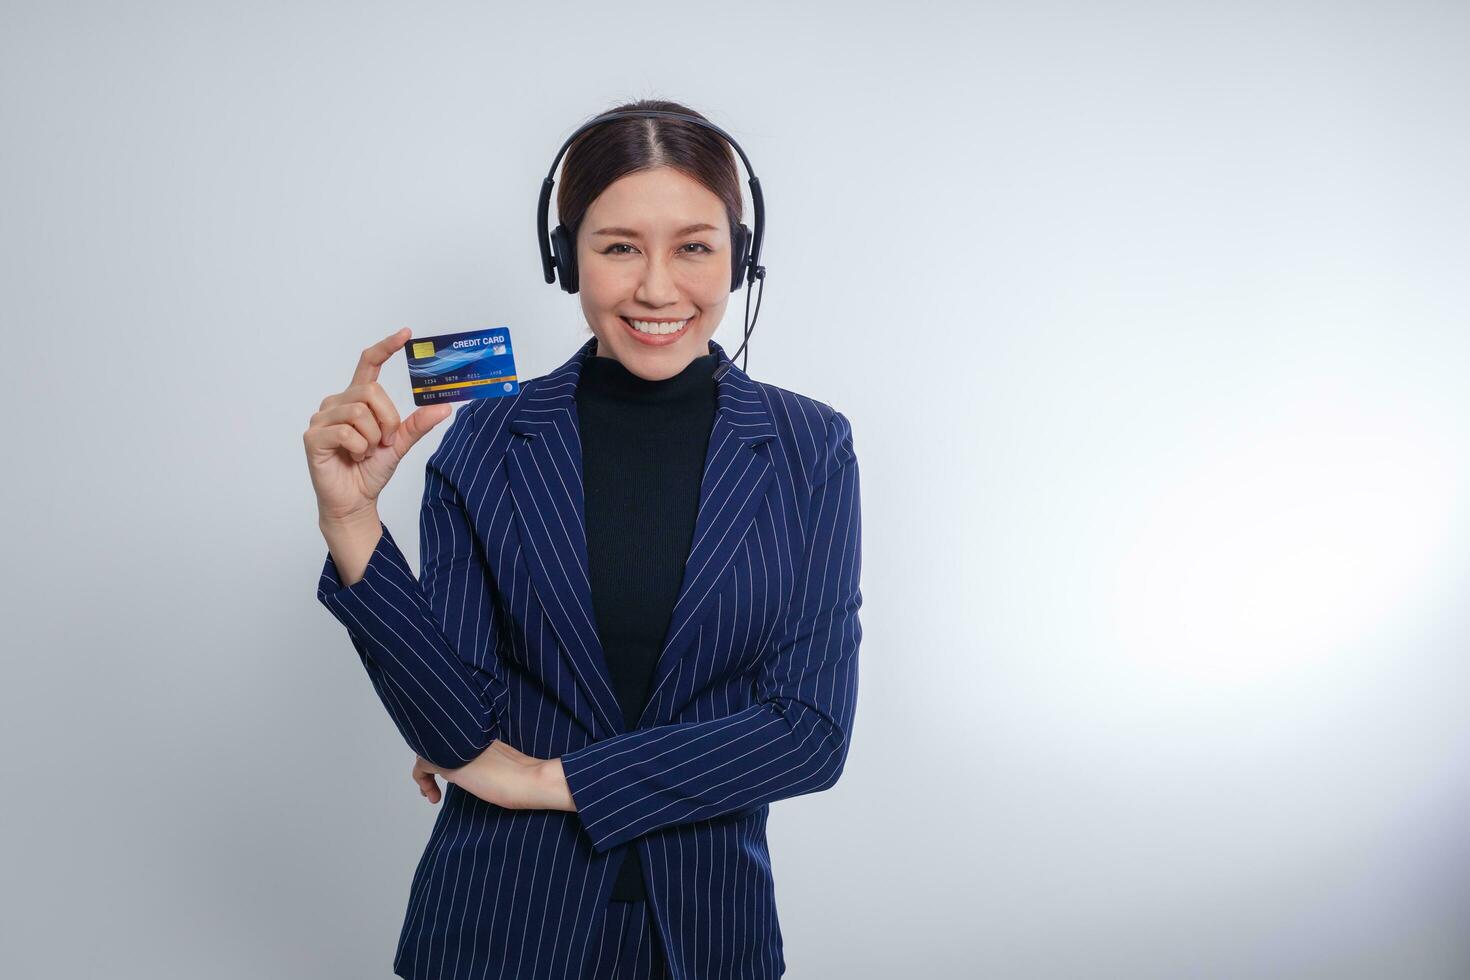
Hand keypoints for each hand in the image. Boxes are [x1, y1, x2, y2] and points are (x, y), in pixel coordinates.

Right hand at [303, 327, 453, 525]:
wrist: (355, 500)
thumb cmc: (370, 470)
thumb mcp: (400, 444)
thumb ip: (417, 424)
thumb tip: (444, 407)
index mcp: (357, 399)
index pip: (368, 364)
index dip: (385, 347)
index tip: (405, 333)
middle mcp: (337, 402)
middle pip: (371, 392)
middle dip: (388, 420)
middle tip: (385, 442)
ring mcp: (322, 418)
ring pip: (360, 412)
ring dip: (374, 438)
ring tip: (367, 452)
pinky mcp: (313, 436)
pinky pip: (346, 432)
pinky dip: (360, 448)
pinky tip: (354, 457)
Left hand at [410, 742, 575, 811]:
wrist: (531, 780)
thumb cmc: (526, 779)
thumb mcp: (504, 766)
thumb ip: (488, 763)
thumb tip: (477, 775)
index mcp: (480, 738)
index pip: (452, 740)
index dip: (443, 756)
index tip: (449, 779)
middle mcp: (466, 739)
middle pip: (435, 743)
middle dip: (429, 764)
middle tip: (432, 789)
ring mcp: (458, 750)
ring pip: (425, 752)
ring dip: (424, 774)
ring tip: (430, 795)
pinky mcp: (451, 765)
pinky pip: (422, 766)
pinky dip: (422, 781)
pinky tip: (433, 798)